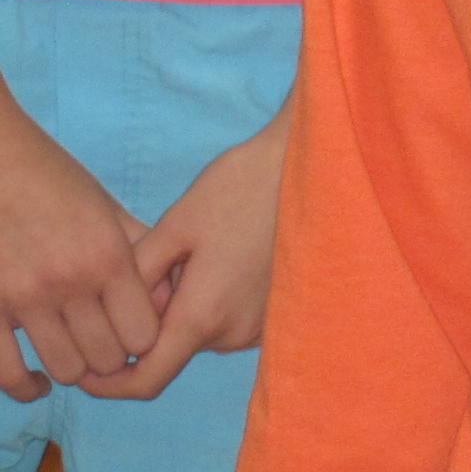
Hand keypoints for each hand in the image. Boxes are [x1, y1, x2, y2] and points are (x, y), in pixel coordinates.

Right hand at [0, 94, 159, 397]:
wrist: (0, 170)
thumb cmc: (59, 187)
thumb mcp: (110, 212)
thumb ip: (144, 254)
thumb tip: (168, 301)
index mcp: (107, 257)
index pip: (144, 334)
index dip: (146, 339)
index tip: (139, 332)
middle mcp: (69, 283)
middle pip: (108, 358)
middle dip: (115, 356)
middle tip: (110, 344)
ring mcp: (24, 300)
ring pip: (66, 369)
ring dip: (76, 366)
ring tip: (79, 353)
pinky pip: (6, 373)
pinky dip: (25, 385)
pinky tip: (37, 380)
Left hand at [78, 108, 286, 400]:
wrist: (308, 165)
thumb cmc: (238, 188)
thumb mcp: (173, 226)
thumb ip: (137, 278)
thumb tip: (117, 316)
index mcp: (203, 316)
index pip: (146, 381)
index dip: (108, 384)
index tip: (85, 368)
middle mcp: (234, 333)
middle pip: (173, 349)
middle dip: (154, 321)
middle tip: (161, 265)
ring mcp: (260, 324)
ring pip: (201, 333)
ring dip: (185, 308)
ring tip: (197, 252)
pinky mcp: (276, 311)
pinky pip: (228, 321)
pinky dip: (212, 302)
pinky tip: (222, 256)